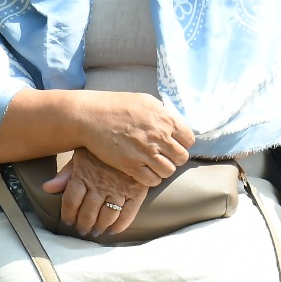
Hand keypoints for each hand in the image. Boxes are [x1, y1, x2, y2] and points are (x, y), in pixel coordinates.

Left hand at [43, 146, 150, 237]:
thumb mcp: (81, 155)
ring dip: (99, 227)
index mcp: (84, 175)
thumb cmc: (102, 147)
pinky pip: (128, 214)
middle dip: (83, 225)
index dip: (68, 215)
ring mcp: (119, 189)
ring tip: (95, 231)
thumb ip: (65, 173)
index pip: (71, 202)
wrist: (132, 136)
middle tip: (82, 230)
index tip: (68, 221)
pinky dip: (120, 226)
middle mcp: (100, 185)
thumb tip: (47, 188)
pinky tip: (113, 230)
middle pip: (88, 213)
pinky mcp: (136, 191)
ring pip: (106, 216)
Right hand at [74, 90, 192, 185]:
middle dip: (175, 158)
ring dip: (163, 169)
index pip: (189, 140)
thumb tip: (174, 122)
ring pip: (168, 171)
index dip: (182, 143)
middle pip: (181, 158)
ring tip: (155, 164)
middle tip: (165, 156)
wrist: (91, 116)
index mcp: (166, 120)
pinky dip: (151, 178)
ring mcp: (146, 152)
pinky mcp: (131, 165)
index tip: (175, 144)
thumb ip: (163, 113)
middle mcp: (160, 137)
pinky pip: (151, 180)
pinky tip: (145, 172)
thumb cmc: (118, 106)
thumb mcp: (147, 101)